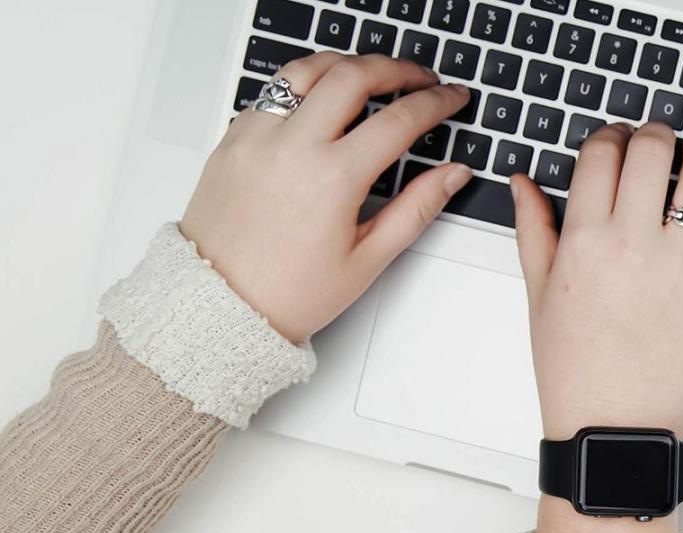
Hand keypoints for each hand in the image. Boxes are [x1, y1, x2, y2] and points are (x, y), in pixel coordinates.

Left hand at [180, 52, 472, 341]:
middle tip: (420, 78)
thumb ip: (417, 208)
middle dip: (396, 69)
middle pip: (353, 75)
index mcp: (333, 178)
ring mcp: (256, 138)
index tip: (451, 98)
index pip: (399, 119)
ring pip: (307, 70)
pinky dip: (305, 86)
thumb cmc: (288, 292)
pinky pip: (273, 93)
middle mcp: (292, 147)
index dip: (436, 102)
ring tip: (371, 75)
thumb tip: (452, 175)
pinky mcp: (232, 140)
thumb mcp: (368, 258)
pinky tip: (322, 102)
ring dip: (346, 65)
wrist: (218, 306)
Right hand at [512, 122, 682, 441]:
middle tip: (659, 140)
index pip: (602, 154)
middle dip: (657, 134)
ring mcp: (681, 266)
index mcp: (584, 240)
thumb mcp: (539, 295)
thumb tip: (524, 183)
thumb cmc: (575, 370)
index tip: (618, 140)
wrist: (614, 428)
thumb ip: (534, 230)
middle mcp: (633, 244)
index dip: (611, 135)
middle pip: (652, 152)